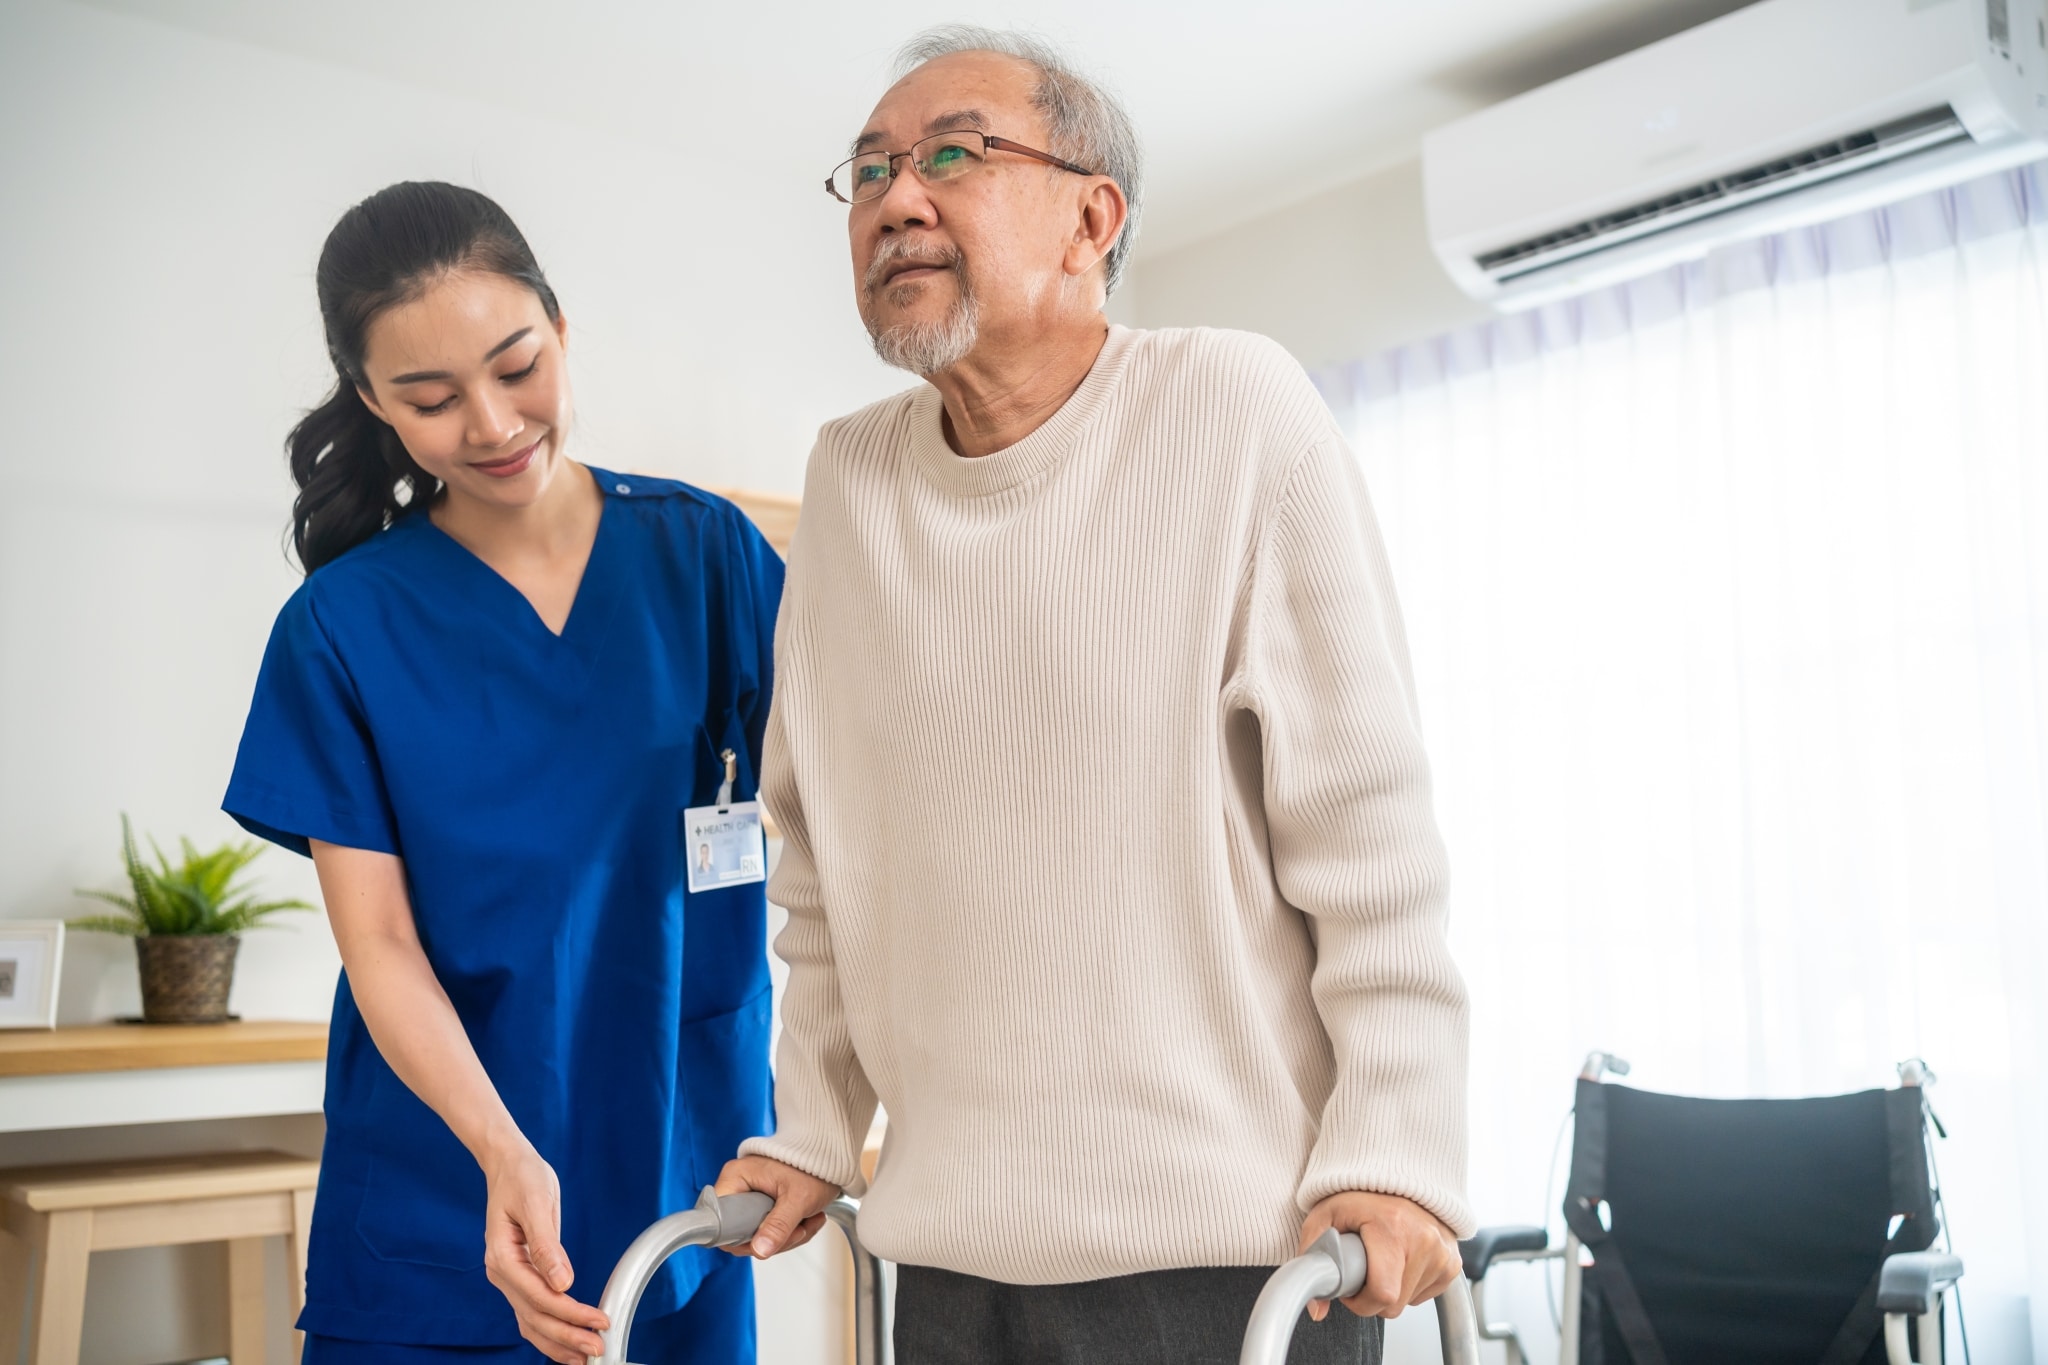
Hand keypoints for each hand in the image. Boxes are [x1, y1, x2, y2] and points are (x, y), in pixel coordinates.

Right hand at [481, 1140, 608, 1362]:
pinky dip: (549, 1330)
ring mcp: (509, 1276)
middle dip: (566, 1336)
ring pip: (530, 1321)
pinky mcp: (520, 1274)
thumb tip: (563, 1282)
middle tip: (597, 1349)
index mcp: (502, 1257)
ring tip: (584, 1357)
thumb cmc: (522, 1178)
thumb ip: (547, 1245)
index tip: (598, 1320)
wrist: (509, 1165)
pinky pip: (532, 1311)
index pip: (539, 1297)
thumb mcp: (536, 1204)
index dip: (570, 1313)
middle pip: (534, 1317)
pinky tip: (566, 1342)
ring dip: (557, 1342)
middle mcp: (502, 1273)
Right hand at [714, 1155, 841, 1258]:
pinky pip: (770, 1231)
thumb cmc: (814, 1166)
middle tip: (798, 1229)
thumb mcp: (798, 1198)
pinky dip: (791, 1232)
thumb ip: (778, 1225)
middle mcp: (739, 1187)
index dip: (739, 1237)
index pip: (719, 1219)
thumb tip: (759, 1250)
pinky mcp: (763, 1206)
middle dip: (774, 1239)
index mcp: (736, 1177)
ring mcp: (750, 1198)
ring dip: (788, 1236)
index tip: (763, 1240)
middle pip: (741, 1234)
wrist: (831, 1157)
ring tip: (809, 1219)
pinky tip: (808, 1219)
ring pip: (758, 1236)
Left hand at [1297, 1190, 1460, 1321]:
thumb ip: (1313, 1260)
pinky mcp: (1453, 1262)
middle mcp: (1423, 1240)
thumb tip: (1317, 1310)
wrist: (1393, 1175)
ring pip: (1409, 1302)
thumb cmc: (1358, 1194)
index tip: (1349, 1287)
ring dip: (1391, 1290)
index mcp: (1392, 1228)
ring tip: (1381, 1259)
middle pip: (1394, 1304)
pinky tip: (1399, 1261)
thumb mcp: (1324, 1217)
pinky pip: (1425, 1294)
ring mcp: (1442, 1252)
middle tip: (1361, 1269)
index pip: (1383, 1294)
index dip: (1359, 1301)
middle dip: (1372, 1296)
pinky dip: (1408, 1286)